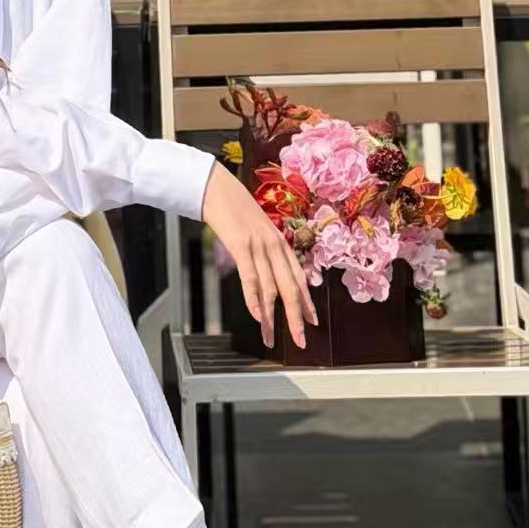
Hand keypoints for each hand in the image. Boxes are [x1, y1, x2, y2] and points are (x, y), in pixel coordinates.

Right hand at [201, 161, 316, 346]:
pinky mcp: (242, 245)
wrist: (216, 187)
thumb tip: (266, 273)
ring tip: (270, 338)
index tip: (312, 322)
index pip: (298, 278)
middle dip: (296, 318)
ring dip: (272, 318)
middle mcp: (275, 246)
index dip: (306, 302)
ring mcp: (259, 246)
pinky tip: (258, 316)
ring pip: (271, 288)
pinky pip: (251, 278)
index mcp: (280, 243)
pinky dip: (255, 299)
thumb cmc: (232, 210)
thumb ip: (263, 251)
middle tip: (301, 340)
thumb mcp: (255, 231)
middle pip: (290, 288)